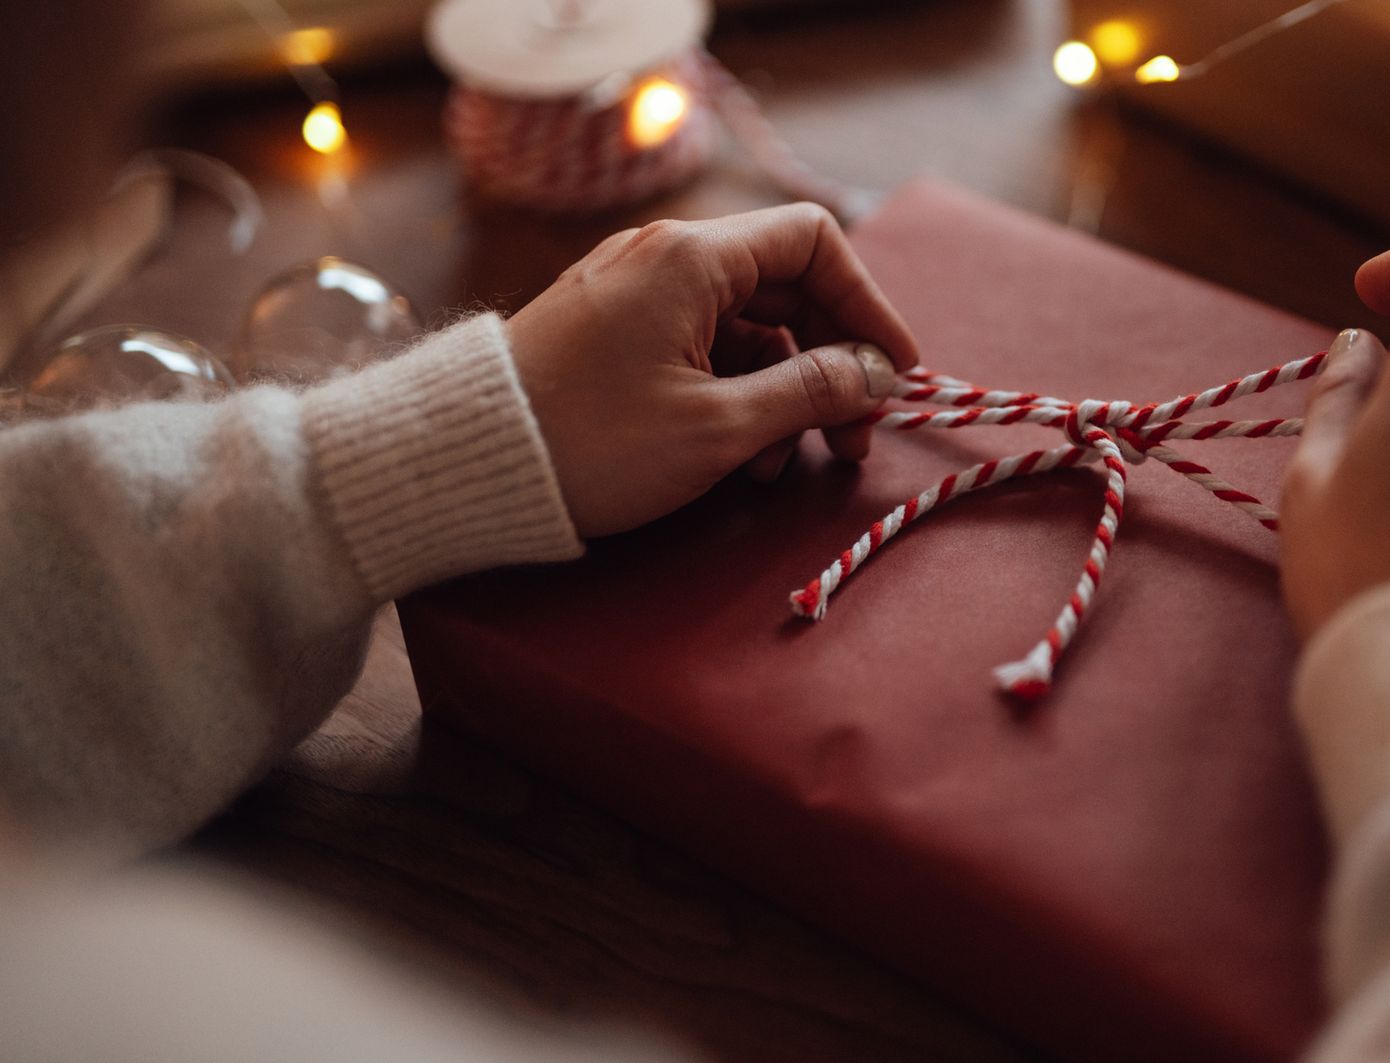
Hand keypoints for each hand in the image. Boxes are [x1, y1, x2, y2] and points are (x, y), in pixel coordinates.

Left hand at [506, 202, 919, 537]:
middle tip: (854, 437)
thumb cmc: (589, 440)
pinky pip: (701, 349)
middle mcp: (665, 258)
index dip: (868, 304)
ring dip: (783, 392)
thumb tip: (875, 374)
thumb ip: (810, 392)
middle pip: (786, 288)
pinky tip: (740, 458)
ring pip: (746, 327)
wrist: (465, 462)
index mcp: (693, 257)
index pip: (815, 241)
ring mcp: (636, 294)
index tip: (894, 371)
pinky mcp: (615, 334)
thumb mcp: (717, 426)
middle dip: (831, 363)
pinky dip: (735, 396)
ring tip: (786, 465)